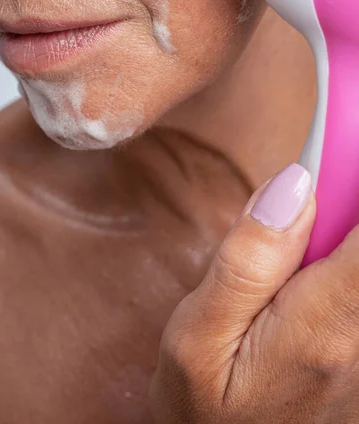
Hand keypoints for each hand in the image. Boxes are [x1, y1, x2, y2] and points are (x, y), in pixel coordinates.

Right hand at [150, 163, 358, 422]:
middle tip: (297, 208)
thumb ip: (248, 258)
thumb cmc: (205, 408)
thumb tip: (296, 184)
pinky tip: (303, 271)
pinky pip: (356, 281)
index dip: (355, 171)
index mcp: (326, 324)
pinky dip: (337, 254)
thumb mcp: (197, 337)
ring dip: (337, 230)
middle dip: (342, 201)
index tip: (337, 142)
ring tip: (290, 253)